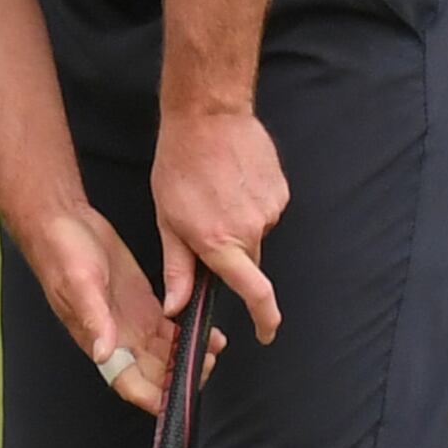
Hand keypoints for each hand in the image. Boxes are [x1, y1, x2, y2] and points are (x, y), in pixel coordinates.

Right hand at [13, 202, 214, 412]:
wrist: (63, 222)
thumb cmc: (60, 252)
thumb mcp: (79, 283)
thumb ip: (93, 319)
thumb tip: (103, 353)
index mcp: (99, 338)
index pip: (126, 380)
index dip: (150, 396)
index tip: (174, 403)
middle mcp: (117, 336)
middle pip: (151, 372)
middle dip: (177, 378)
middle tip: (205, 368)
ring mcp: (131, 320)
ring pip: (164, 353)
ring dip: (188, 358)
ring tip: (213, 352)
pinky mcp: (143, 303)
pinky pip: (168, 328)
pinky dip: (188, 334)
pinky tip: (208, 334)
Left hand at [151, 105, 286, 342]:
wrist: (208, 115)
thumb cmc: (180, 165)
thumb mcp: (167, 220)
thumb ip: (178, 268)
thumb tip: (176, 307)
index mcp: (220, 242)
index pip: (254, 292)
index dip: (265, 319)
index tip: (266, 332)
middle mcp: (251, 230)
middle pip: (249, 262)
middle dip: (231, 254)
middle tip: (205, 223)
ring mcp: (270, 209)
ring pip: (256, 234)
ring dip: (239, 224)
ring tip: (217, 192)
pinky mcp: (280, 190)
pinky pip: (266, 210)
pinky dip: (250, 204)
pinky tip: (233, 181)